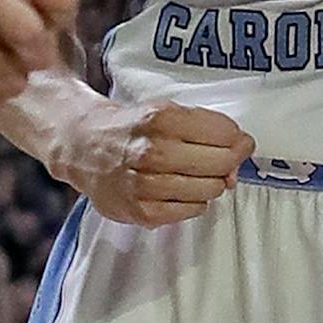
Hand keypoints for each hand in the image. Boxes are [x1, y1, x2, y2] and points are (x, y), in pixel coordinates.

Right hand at [49, 97, 254, 227]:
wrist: (83, 145)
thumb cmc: (131, 127)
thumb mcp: (163, 111)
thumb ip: (203, 128)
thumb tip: (237, 159)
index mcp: (161, 118)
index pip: (224, 133)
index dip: (238, 138)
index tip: (238, 140)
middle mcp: (152, 151)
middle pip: (220, 164)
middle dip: (229, 163)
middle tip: (224, 161)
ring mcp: (145, 184)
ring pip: (208, 190)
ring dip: (212, 183)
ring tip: (197, 174)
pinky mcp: (141, 211)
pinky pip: (190, 211)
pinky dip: (193, 202)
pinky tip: (181, 189)